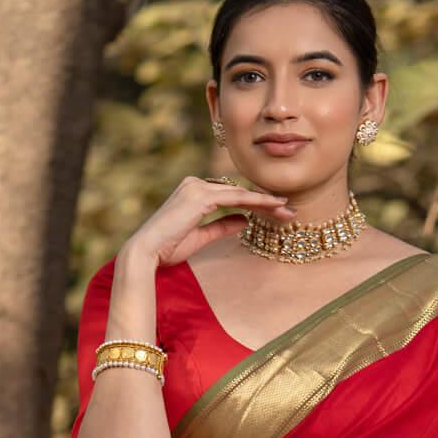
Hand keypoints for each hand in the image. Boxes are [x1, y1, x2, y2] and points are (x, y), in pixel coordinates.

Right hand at [120, 175, 294, 271]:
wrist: (147, 253)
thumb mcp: (202, 237)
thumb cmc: (168, 249)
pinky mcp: (200, 196)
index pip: (231, 196)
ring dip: (266, 202)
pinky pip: (235, 198)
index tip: (276, 213)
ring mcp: (197, 188)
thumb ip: (223, 226)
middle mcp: (195, 185)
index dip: (255, 204)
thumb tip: (245, 220)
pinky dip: (255, 202)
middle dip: (265, 202)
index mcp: (194, 192)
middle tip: (290, 211)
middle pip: (238, 192)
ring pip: (240, 193)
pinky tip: (272, 207)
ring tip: (288, 210)